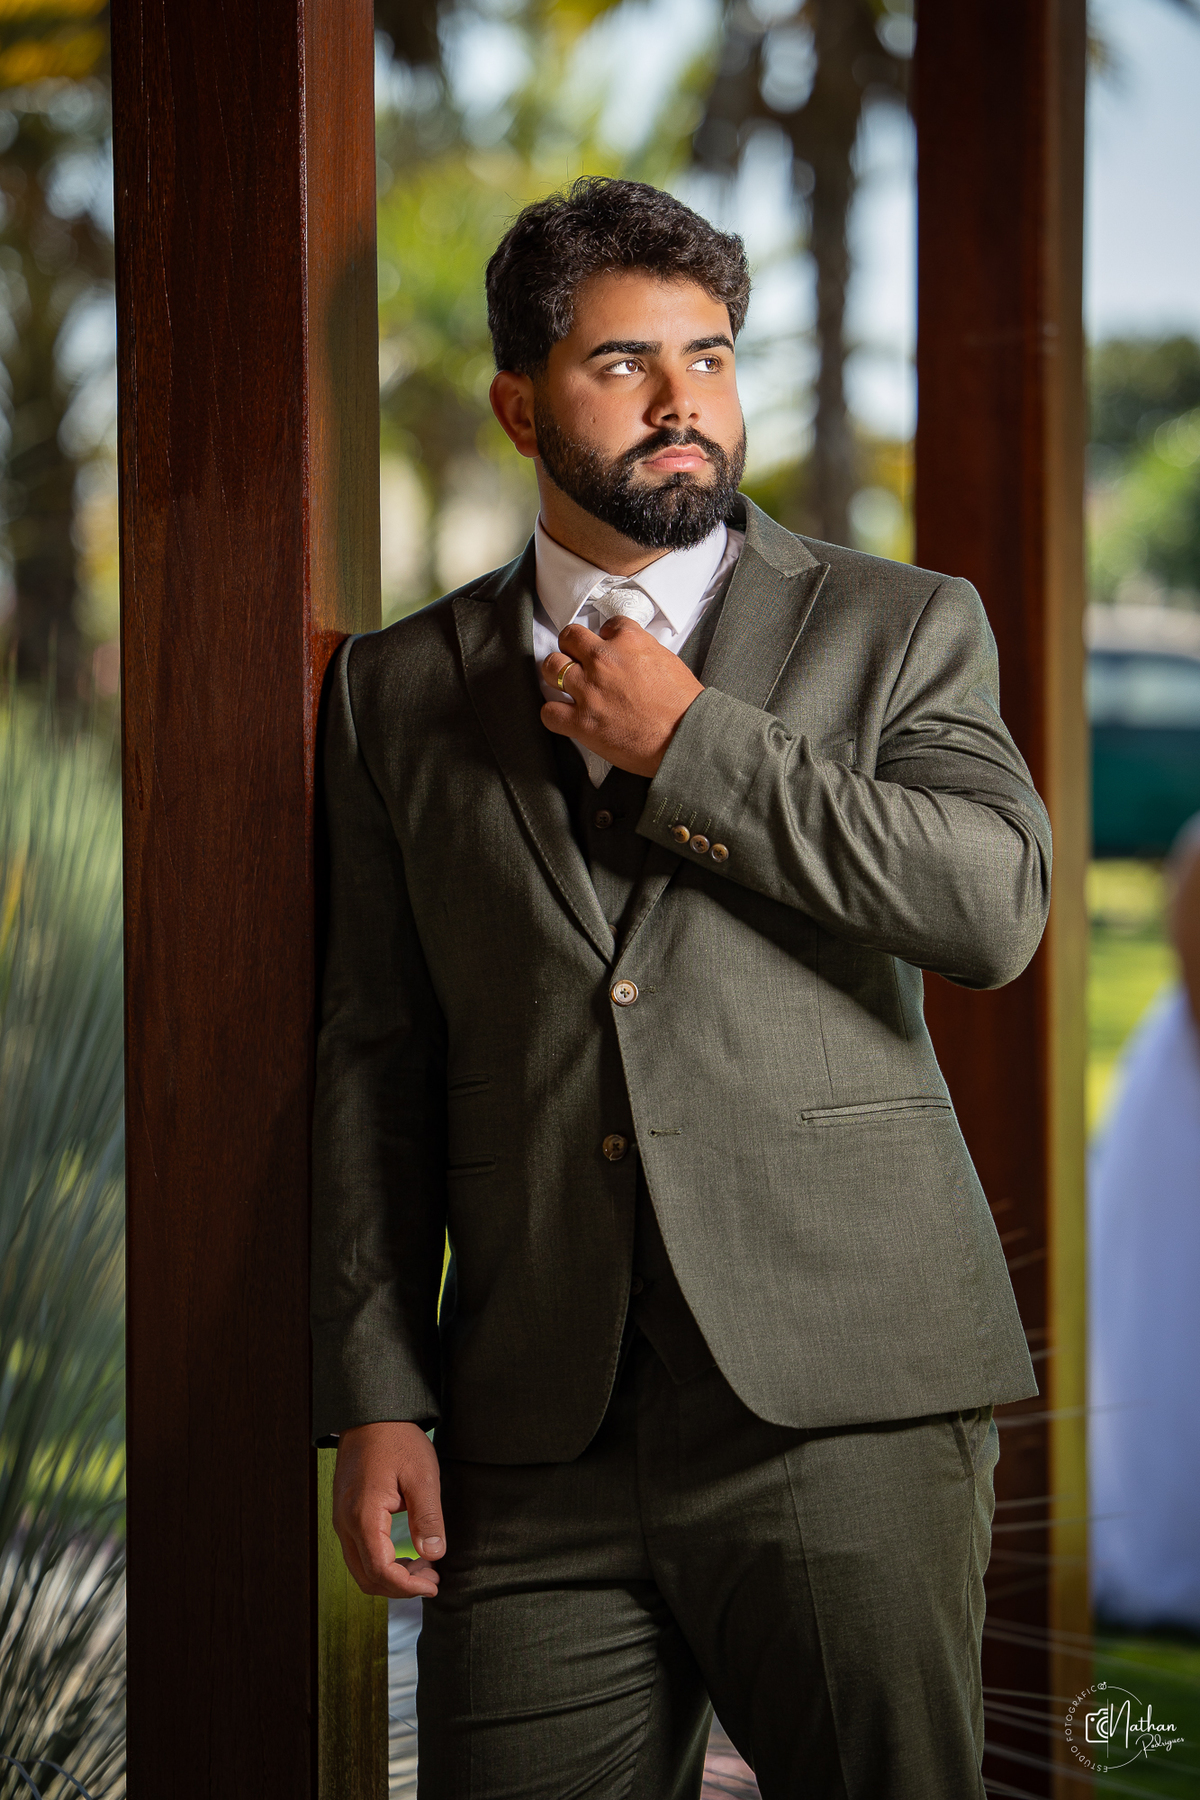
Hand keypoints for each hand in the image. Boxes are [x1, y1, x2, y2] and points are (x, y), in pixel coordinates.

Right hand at [331, 1421, 444, 1599]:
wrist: (371, 1416)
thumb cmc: (397, 1441)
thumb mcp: (422, 1475)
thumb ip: (428, 1517)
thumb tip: (434, 1554)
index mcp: (364, 1516)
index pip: (381, 1571)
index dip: (408, 1587)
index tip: (434, 1585)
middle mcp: (345, 1524)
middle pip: (367, 1578)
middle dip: (400, 1587)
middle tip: (432, 1579)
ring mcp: (341, 1520)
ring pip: (360, 1568)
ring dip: (391, 1577)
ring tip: (424, 1567)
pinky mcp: (345, 1515)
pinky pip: (358, 1552)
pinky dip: (381, 1563)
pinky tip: (405, 1554)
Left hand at [541, 617, 703, 777]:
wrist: (686, 739)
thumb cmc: (684, 707)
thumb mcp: (668, 662)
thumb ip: (642, 652)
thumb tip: (630, 657)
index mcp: (630, 642)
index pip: (607, 624)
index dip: (605, 637)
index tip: (606, 647)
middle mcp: (604, 661)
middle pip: (570, 636)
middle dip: (572, 647)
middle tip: (577, 659)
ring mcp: (589, 691)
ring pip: (551, 667)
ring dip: (556, 674)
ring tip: (565, 683)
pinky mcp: (581, 722)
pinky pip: (548, 712)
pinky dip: (554, 714)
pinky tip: (564, 715)